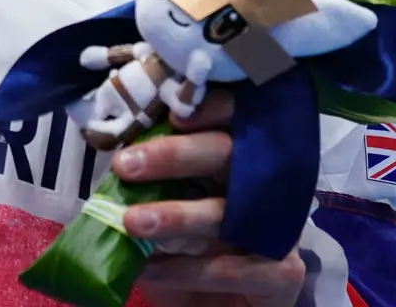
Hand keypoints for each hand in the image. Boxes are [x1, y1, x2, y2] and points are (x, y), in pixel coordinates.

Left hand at [112, 90, 306, 306]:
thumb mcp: (161, 204)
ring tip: (131, 222)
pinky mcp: (282, 273)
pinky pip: (231, 268)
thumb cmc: (183, 246)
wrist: (210, 306)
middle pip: (228, 155)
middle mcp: (263, 185)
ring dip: (176, 216)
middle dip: (175, 156)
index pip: (233, 119)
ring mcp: (279, 228)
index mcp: (236, 157)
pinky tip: (150, 269)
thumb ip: (148, 176)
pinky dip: (186, 269)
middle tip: (126, 165)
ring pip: (227, 214)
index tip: (173, 113)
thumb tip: (113, 149)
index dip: (212, 109)